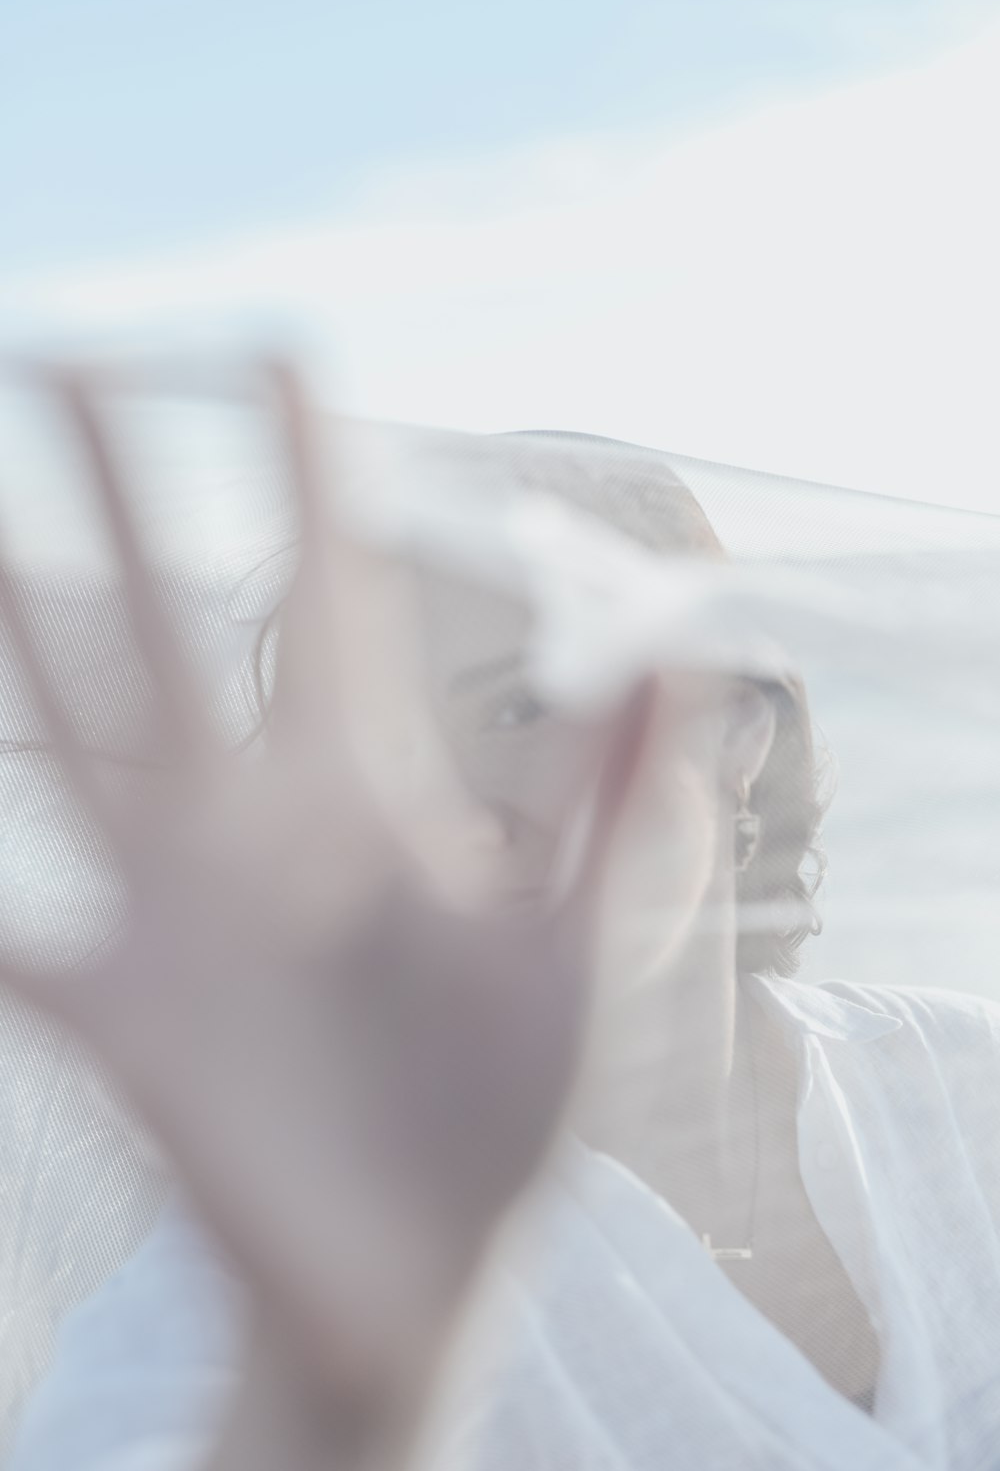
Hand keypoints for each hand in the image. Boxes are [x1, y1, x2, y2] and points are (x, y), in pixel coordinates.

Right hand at [0, 362, 651, 1451]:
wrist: (425, 1266)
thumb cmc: (496, 1107)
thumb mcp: (569, 942)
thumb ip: (608, 798)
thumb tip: (672, 645)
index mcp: (364, 795)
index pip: (332, 601)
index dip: (306, 482)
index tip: (283, 359)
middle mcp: (255, 827)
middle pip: (174, 622)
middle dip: (127, 493)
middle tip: (74, 360)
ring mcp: (176, 909)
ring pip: (84, 732)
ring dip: (27, 631)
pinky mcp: (124, 1014)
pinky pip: (26, 941)